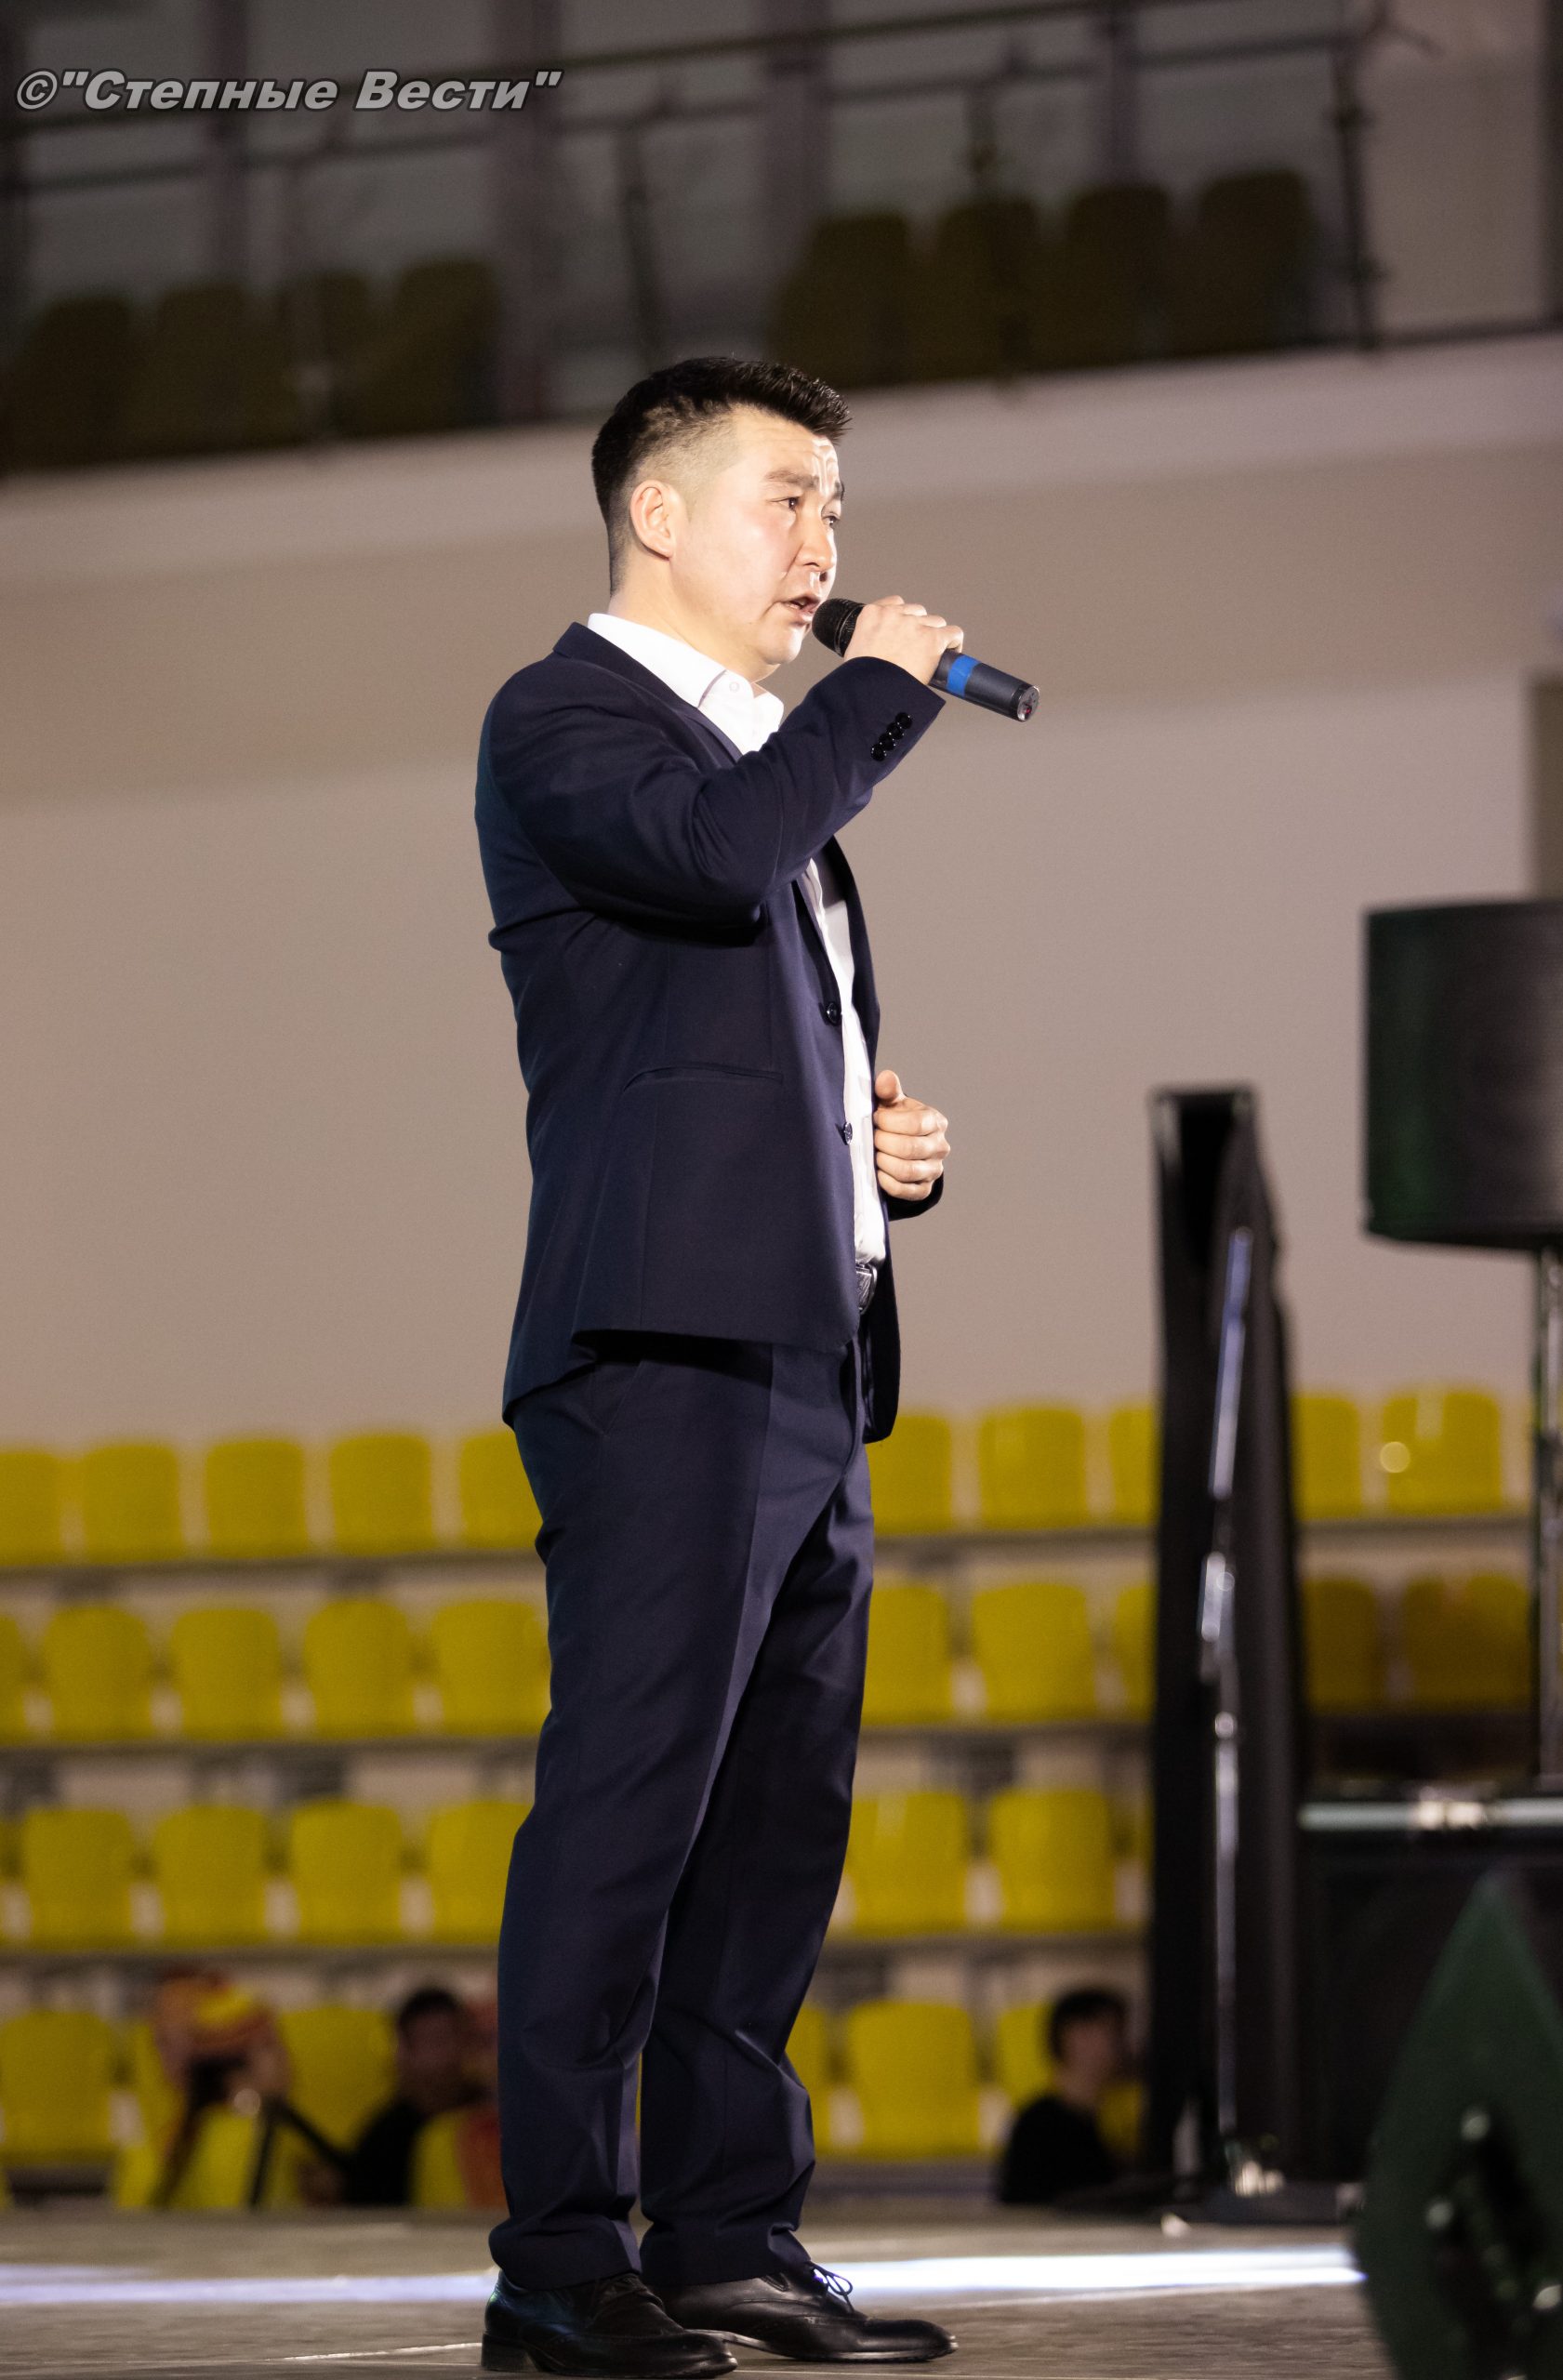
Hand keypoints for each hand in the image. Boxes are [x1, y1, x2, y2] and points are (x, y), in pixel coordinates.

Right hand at [844, 596, 962, 685]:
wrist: (871, 691)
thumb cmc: (860, 678)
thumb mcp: (854, 650)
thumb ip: (867, 641)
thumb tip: (878, 654)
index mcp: (872, 614)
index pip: (896, 604)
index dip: (904, 619)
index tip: (905, 632)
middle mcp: (894, 615)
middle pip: (918, 612)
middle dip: (919, 628)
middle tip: (917, 648)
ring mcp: (915, 625)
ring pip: (935, 622)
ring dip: (935, 635)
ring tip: (932, 654)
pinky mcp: (933, 638)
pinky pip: (953, 633)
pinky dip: (953, 643)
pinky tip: (950, 654)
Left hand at [873, 1069, 948, 1200]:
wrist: (902, 1147)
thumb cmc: (896, 1121)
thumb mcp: (893, 1104)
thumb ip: (888, 1090)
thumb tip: (886, 1078)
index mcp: (935, 1121)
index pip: (916, 1123)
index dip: (890, 1122)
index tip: (875, 1119)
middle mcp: (939, 1146)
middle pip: (910, 1148)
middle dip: (884, 1143)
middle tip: (872, 1139)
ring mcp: (934, 1169)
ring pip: (908, 1171)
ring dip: (884, 1162)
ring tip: (874, 1155)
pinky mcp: (924, 1189)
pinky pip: (905, 1190)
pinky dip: (888, 1182)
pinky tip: (878, 1172)